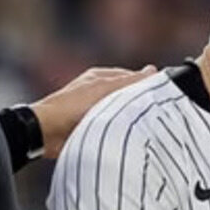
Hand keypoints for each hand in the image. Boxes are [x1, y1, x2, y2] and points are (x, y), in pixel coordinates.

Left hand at [30, 65, 156, 157]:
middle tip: (156, 115)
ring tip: (144, 128)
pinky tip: (127, 138)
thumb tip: (153, 70)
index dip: (146, 86)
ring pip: (119, 113)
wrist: (46, 132)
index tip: (163, 96)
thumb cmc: (72, 106)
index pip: (131, 78)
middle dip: (139, 104)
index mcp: (100, 77)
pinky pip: (110, 128)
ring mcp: (93, 110)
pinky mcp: (89, 127)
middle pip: (126, 96)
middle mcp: (97, 91)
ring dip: (128, 120)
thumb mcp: (105, 90)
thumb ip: (130, 82)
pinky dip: (118, 132)